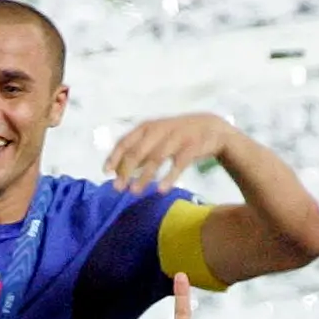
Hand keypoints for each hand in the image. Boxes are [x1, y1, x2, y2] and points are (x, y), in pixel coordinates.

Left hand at [104, 114, 236, 193]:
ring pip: (156, 158)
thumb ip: (139, 152)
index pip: (126, 141)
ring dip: (144, 176)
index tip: (106, 172)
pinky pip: (179, 163)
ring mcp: (177, 137)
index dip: (115, 156)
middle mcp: (160, 129)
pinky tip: (161, 190)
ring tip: (134, 192)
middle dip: (126, 170)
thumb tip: (118, 170)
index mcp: (148, 127)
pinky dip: (169, 177)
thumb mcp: (157, 139)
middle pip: (138, 151)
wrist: (213, 128)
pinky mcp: (193, 146)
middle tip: (117, 188)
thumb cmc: (179, 136)